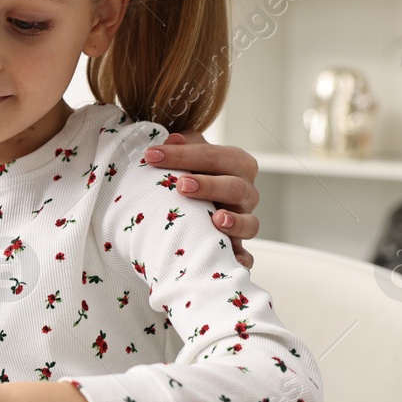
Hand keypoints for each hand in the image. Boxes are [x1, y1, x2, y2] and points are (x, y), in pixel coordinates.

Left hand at [144, 132, 258, 267]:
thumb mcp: (189, 156)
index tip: (151, 155)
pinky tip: (233, 261)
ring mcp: (244, 219)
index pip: (212, 155)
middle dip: (209, 185)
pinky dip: (241, 259)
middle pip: (236, 187)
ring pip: (250, 222)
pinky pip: (246, 255)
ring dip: (234, 221)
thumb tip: (172, 139)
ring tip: (216, 219)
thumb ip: (184, 145)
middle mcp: (246, 191)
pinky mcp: (239, 245)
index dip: (182, 155)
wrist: (199, 203)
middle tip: (181, 185)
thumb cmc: (194, 173)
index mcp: (236, 163)